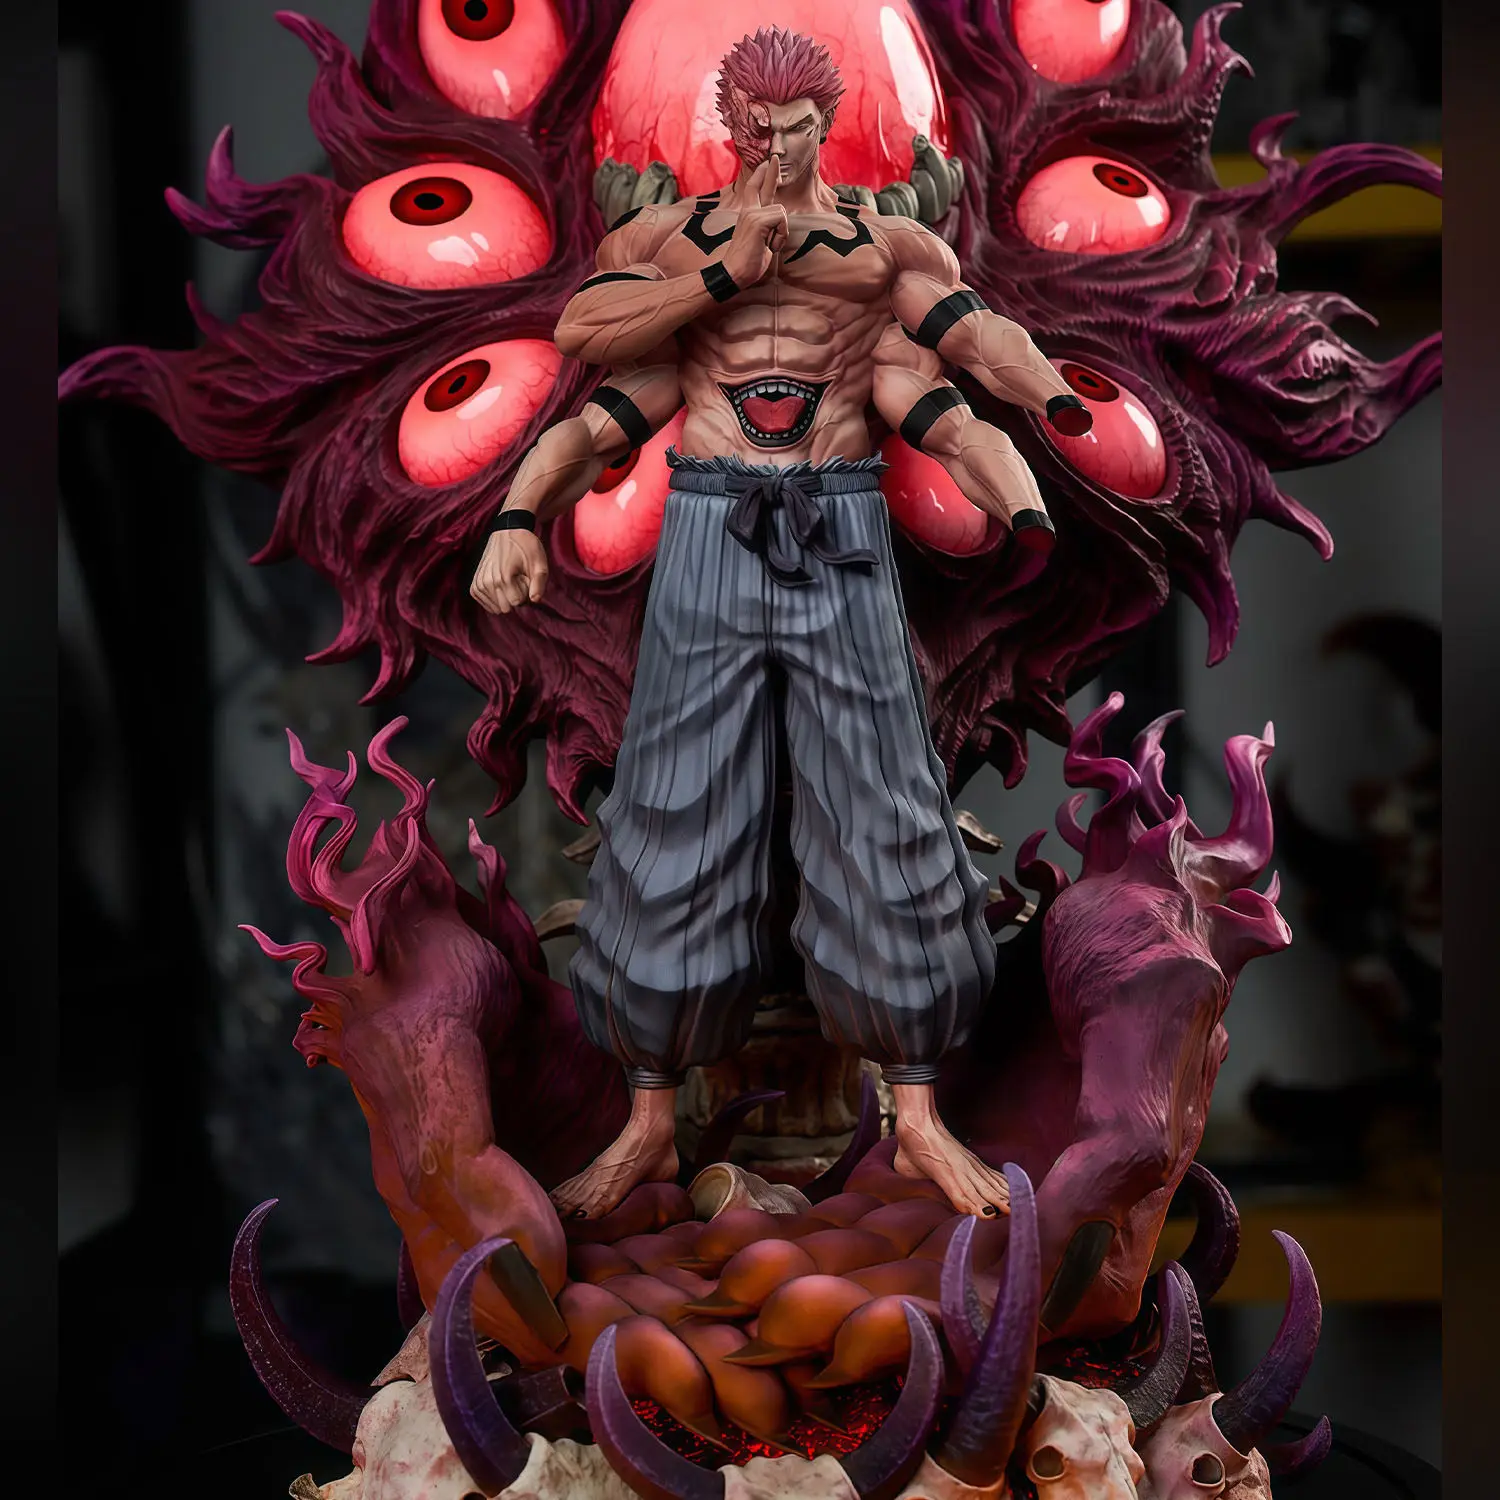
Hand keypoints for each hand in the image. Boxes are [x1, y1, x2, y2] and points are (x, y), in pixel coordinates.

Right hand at [471, 529, 548, 613]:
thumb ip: (539, 583)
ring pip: (496, 608)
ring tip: (508, 579)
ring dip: (504, 597)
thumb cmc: (526, 547)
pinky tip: (499, 586)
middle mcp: (488, 582)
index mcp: (504, 578)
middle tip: (517, 580)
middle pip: (506, 608)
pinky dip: (495, 598)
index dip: (525, 594)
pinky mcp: (474, 586)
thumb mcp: (539, 563)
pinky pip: (486, 605)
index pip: (517, 603)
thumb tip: (535, 600)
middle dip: (514, 597)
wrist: (507, 531)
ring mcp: (479, 584)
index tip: (524, 579)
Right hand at [721, 158, 788, 287]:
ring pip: (780, 212)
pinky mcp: (757, 220)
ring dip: (781, 232)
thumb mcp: (761, 241)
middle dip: (770, 171)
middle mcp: (748, 210)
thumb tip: (778, 223)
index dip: (762, 176)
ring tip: (769, 245)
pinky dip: (780, 235)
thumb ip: (768, 228)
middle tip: (775, 156)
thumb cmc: (747, 262)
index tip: (769, 162)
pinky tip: (769, 245)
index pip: (755, 190)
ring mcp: (751, 214)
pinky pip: (781, 220)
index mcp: (748, 214)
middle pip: (759, 185)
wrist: (734, 273)